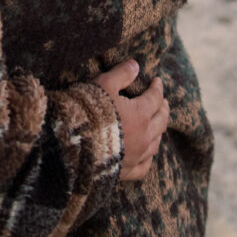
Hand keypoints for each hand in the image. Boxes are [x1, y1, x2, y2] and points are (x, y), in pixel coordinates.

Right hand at [93, 59, 168, 181]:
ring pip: (155, 144)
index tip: (157, 81)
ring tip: (158, 124)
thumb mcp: (103, 85)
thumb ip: (121, 74)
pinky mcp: (125, 171)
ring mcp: (136, 156)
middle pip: (161, 121)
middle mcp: (143, 137)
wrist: (72, 144)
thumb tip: (135, 64)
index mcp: (140, 115)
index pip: (155, 98)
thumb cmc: (88, 111)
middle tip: (163, 102)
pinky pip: (144, 167)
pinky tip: (147, 155)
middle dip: (163, 108)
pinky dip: (148, 158)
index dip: (157, 88)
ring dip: (159, 131)